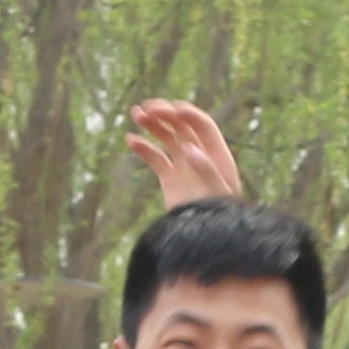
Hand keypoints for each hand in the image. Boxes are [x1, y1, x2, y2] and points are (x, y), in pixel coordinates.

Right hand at [122, 98, 244, 206]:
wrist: (206, 239)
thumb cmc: (218, 217)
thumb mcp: (217, 195)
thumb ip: (206, 171)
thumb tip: (189, 148)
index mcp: (217, 155)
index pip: (202, 125)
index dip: (187, 113)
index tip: (170, 108)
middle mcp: (201, 156)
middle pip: (182, 126)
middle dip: (165, 114)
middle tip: (147, 108)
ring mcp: (184, 166)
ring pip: (167, 137)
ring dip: (152, 123)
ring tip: (136, 114)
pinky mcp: (170, 178)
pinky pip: (155, 157)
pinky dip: (143, 147)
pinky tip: (130, 140)